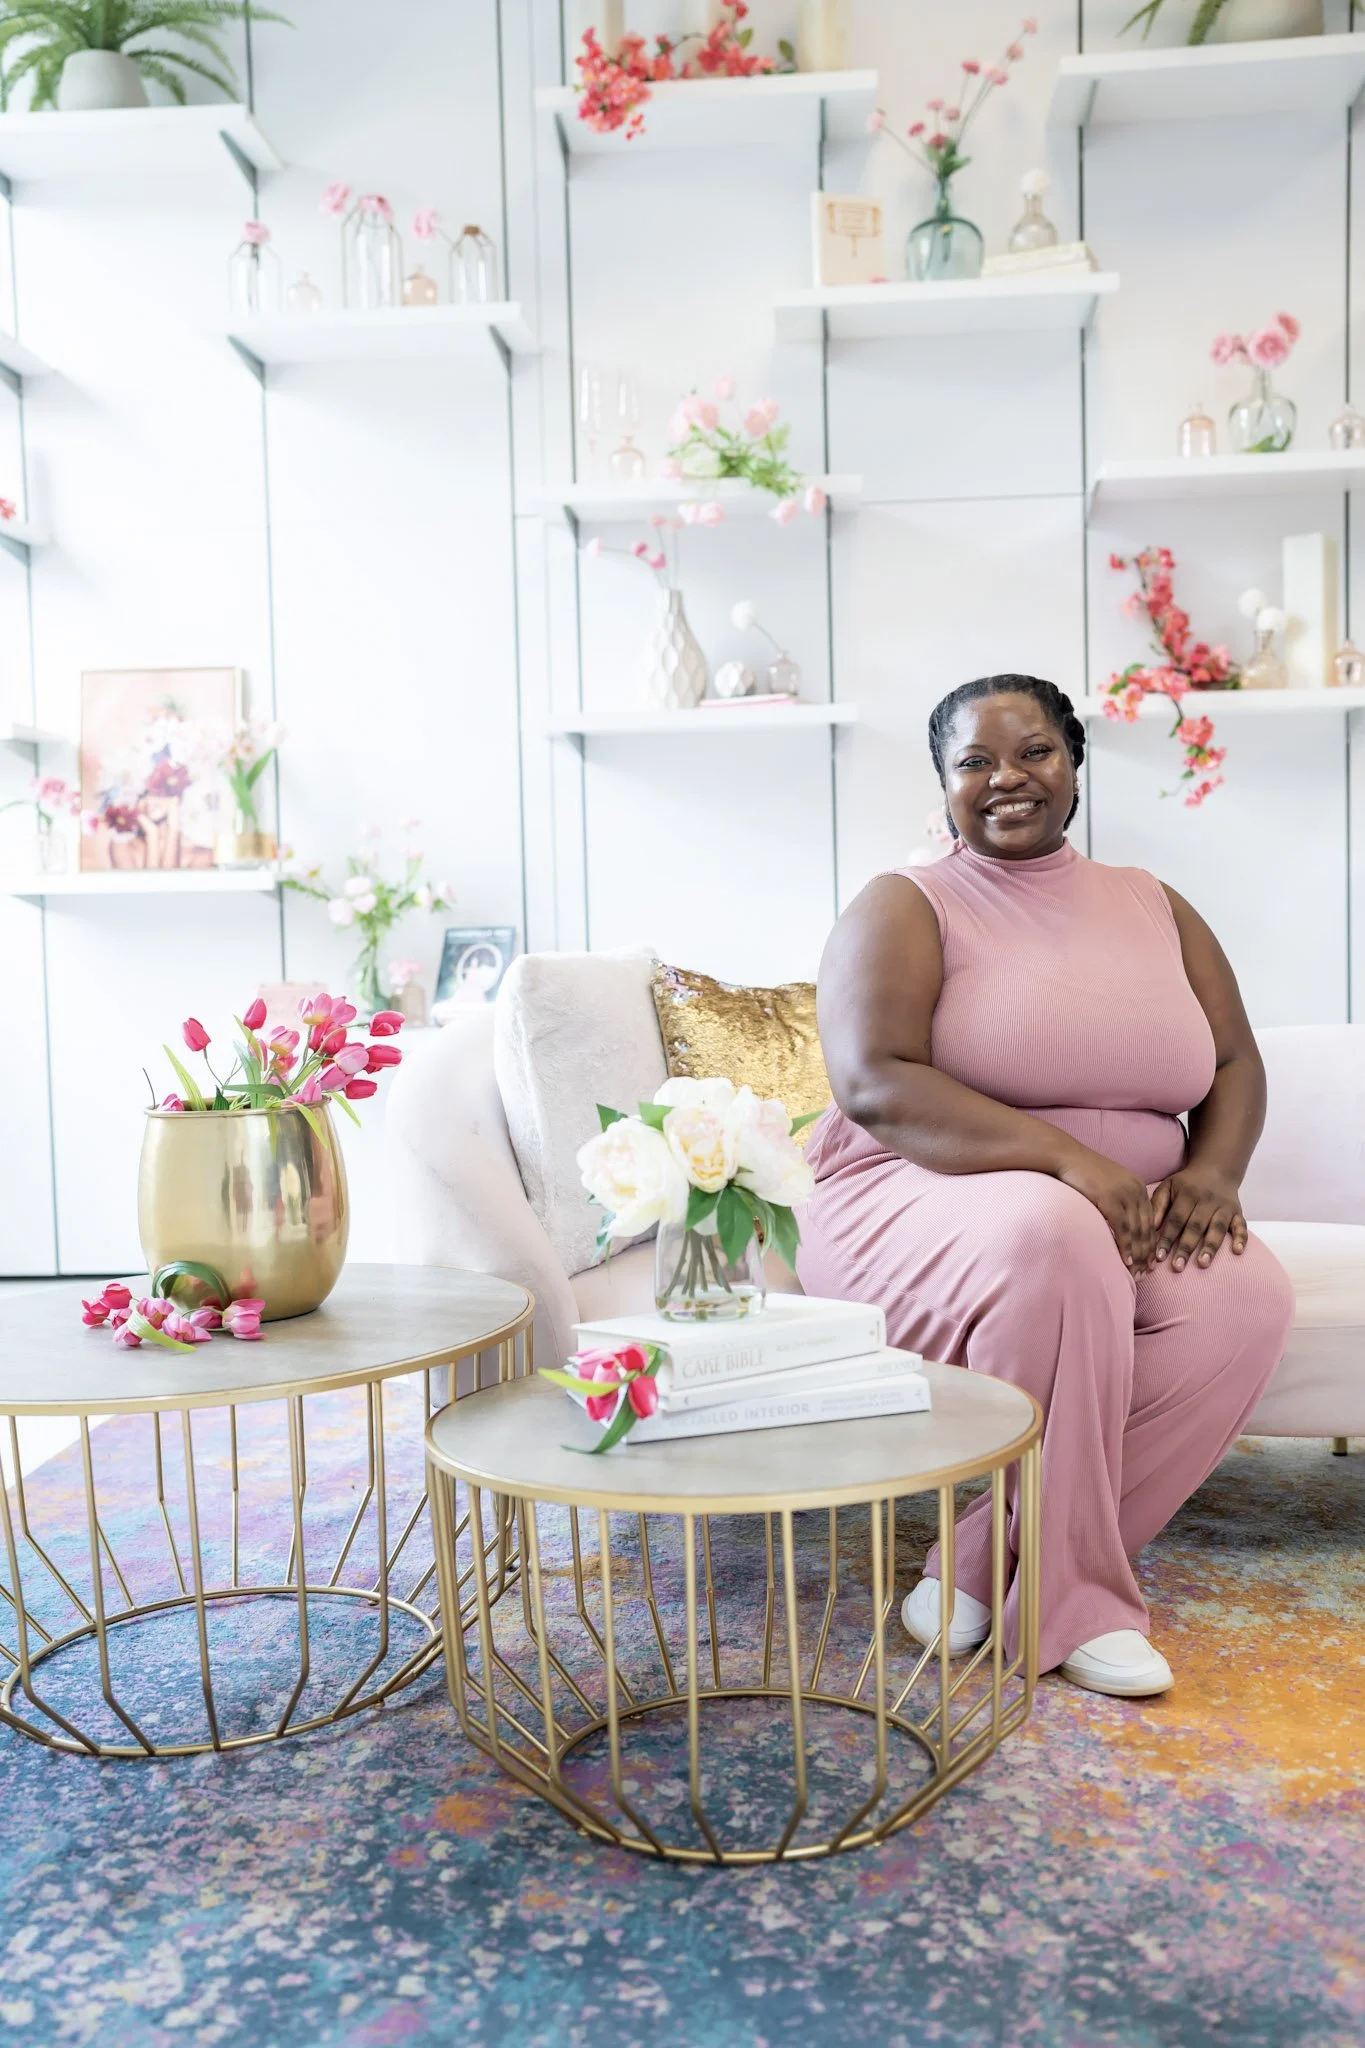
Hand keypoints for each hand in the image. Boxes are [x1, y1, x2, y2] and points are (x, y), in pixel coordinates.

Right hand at [1056, 1146, 1154, 1271]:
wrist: (1065, 1157)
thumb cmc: (1081, 1171)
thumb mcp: (1107, 1184)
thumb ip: (1117, 1199)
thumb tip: (1118, 1220)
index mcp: (1138, 1186)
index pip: (1150, 1220)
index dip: (1151, 1242)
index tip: (1149, 1260)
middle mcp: (1136, 1190)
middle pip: (1147, 1228)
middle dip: (1146, 1252)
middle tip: (1146, 1272)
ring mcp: (1125, 1195)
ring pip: (1137, 1231)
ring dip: (1138, 1254)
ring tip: (1137, 1272)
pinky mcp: (1111, 1200)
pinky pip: (1123, 1229)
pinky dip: (1126, 1247)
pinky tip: (1127, 1261)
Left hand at [1151, 1166, 1246, 1271]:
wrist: (1216, 1169)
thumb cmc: (1187, 1183)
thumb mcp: (1168, 1187)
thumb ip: (1157, 1205)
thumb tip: (1149, 1228)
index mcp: (1187, 1195)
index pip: (1175, 1220)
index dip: (1167, 1238)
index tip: (1158, 1257)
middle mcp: (1206, 1201)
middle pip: (1195, 1227)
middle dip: (1186, 1247)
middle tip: (1177, 1267)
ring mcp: (1224, 1207)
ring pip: (1217, 1228)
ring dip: (1210, 1246)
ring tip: (1203, 1263)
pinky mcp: (1237, 1212)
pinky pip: (1241, 1225)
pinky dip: (1241, 1238)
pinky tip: (1238, 1251)